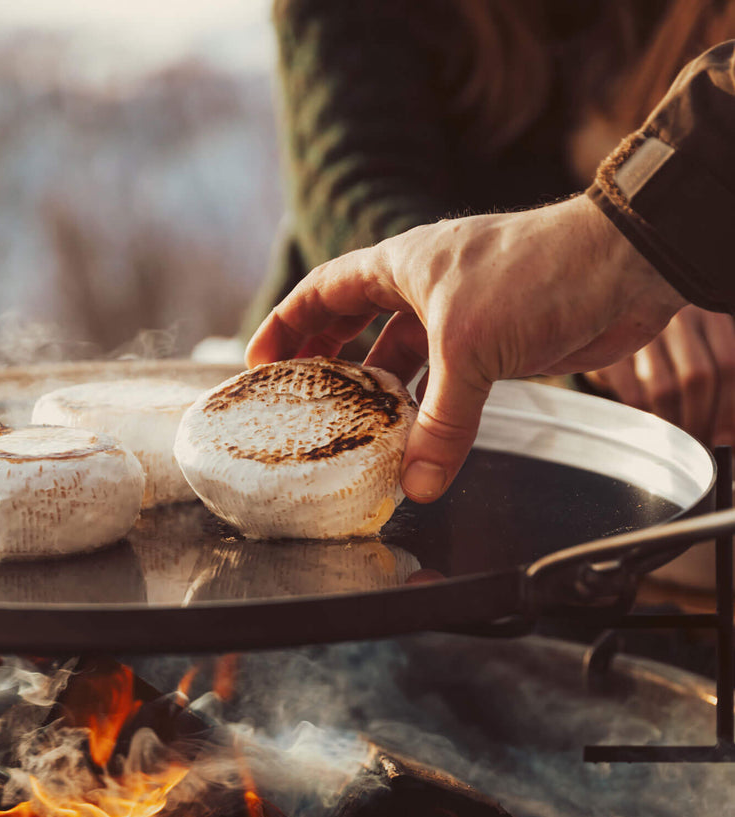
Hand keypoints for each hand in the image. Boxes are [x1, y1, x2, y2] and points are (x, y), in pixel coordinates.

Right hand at [246, 195, 686, 501]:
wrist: (625, 265)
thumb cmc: (538, 273)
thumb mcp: (470, 349)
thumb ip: (440, 422)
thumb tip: (416, 483)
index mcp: (401, 264)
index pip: (323, 291)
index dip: (286, 325)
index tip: (260, 363)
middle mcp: (424, 286)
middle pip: (354, 322)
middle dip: (324, 360)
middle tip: (298, 400)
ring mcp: (459, 315)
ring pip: (400, 356)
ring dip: (378, 392)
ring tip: (351, 429)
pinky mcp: (493, 342)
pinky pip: (443, 381)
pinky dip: (426, 409)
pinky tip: (413, 438)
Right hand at [583, 305, 734, 444]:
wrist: (607, 330)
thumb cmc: (665, 352)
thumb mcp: (697, 355)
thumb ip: (717, 385)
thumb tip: (728, 438)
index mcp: (709, 315)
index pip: (728, 362)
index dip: (730, 408)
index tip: (725, 440)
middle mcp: (677, 317)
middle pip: (697, 376)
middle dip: (702, 420)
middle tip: (700, 448)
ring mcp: (640, 333)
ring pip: (665, 388)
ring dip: (674, 425)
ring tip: (676, 445)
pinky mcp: (611, 354)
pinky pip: (633, 395)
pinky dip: (645, 419)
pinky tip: (649, 429)